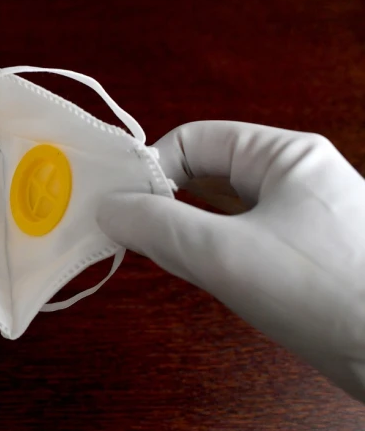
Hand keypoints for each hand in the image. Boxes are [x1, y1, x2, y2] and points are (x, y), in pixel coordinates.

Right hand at [98, 121, 364, 399]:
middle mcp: (294, 179)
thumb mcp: (226, 254)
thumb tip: (108, 208)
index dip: (152, 169)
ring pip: (223, 211)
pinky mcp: (305, 259)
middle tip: (129, 234)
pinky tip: (194, 272)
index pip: (196, 140)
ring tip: (154, 254)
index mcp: (283, 156)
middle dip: (164, 200)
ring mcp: (303, 220)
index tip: (120, 211)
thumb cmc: (322, 290)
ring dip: (184, 228)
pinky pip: (243, 241)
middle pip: (208, 173)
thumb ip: (159, 226)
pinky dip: (210, 252)